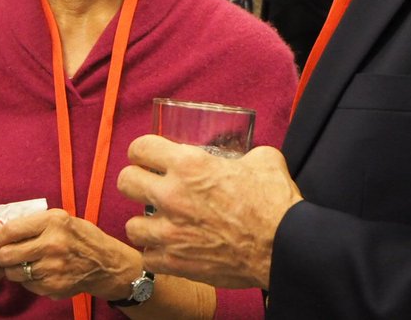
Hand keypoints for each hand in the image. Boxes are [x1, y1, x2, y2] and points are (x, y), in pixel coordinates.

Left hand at [0, 209, 138, 301]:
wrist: (105, 263)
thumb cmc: (80, 237)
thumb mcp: (61, 218)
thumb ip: (34, 222)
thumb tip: (2, 230)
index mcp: (52, 222)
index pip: (10, 230)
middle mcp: (52, 245)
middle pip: (6, 255)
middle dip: (1, 255)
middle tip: (4, 254)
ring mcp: (52, 269)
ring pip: (14, 273)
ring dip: (13, 269)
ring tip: (22, 263)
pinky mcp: (53, 287)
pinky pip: (27, 285)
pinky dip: (27, 280)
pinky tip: (38, 272)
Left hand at [117, 137, 302, 290]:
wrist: (284, 247)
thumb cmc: (275, 203)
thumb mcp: (262, 160)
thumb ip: (244, 154)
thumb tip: (245, 156)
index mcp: (189, 165)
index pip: (140, 148)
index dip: (142, 151)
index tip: (148, 157)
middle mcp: (172, 195)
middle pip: (125, 181)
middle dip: (136, 181)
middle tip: (149, 186)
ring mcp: (171, 232)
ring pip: (131, 225)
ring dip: (145, 223)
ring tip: (159, 222)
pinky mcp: (176, 262)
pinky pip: (148, 257)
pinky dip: (156, 254)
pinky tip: (169, 248)